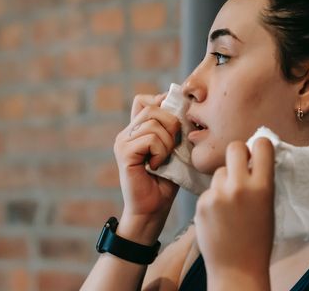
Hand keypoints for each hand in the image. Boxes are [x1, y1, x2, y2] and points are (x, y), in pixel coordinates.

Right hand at [113, 93, 180, 243]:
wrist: (152, 210)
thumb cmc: (166, 182)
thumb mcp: (174, 150)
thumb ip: (174, 129)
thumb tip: (185, 107)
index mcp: (137, 130)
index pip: (145, 100)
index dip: (163, 104)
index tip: (176, 124)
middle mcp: (127, 133)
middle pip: (153, 107)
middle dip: (172, 124)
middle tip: (173, 146)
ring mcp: (123, 141)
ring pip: (153, 122)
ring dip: (167, 142)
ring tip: (164, 159)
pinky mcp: (124, 152)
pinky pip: (150, 138)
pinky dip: (160, 152)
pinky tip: (156, 166)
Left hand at [194, 138, 274, 288]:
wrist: (237, 269)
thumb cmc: (258, 239)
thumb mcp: (268, 206)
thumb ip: (261, 180)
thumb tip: (254, 156)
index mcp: (262, 187)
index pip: (261, 145)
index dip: (259, 147)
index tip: (257, 154)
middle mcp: (239, 186)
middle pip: (234, 147)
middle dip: (238, 154)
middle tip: (240, 168)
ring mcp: (217, 194)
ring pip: (219, 171)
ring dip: (224, 181)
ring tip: (230, 205)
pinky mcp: (201, 203)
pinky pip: (208, 190)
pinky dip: (213, 199)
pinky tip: (218, 217)